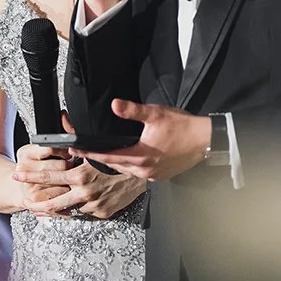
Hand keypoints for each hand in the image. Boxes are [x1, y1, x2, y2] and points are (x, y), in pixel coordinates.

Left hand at [13, 147, 146, 218]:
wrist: (143, 176)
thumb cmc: (121, 158)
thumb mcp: (99, 145)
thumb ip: (78, 135)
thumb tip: (63, 119)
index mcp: (81, 175)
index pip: (49, 176)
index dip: (31, 175)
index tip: (18, 174)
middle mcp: (84, 193)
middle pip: (52, 202)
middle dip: (36, 202)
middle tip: (24, 200)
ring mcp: (92, 206)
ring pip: (69, 209)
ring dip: (57, 207)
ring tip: (44, 207)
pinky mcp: (101, 214)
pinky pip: (85, 212)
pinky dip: (78, 207)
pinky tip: (74, 203)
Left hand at [74, 101, 211, 182]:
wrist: (204, 140)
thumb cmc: (182, 127)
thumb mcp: (156, 114)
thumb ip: (132, 111)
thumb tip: (114, 105)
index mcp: (140, 156)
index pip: (107, 157)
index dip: (90, 153)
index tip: (75, 150)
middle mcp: (144, 170)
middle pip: (115, 165)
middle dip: (101, 158)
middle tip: (87, 149)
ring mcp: (152, 175)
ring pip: (127, 170)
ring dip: (117, 162)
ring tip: (107, 152)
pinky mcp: (160, 176)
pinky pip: (139, 172)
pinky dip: (131, 165)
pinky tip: (132, 156)